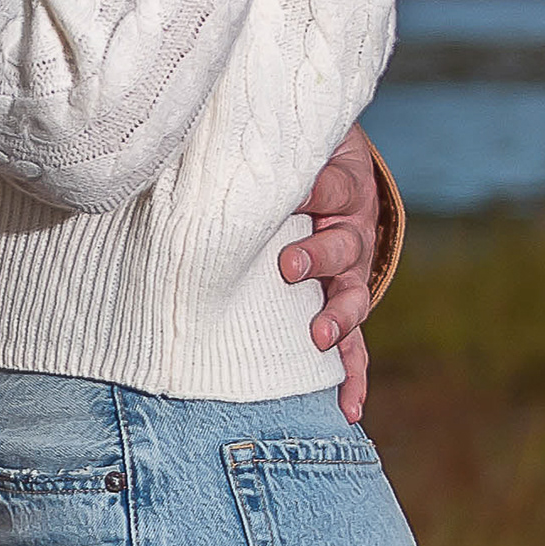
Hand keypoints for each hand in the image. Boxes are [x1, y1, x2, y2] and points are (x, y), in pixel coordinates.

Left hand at [280, 126, 384, 425]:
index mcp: (338, 186)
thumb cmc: (296, 161)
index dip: (310, 192)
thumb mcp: (283, 143)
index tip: (291, 195)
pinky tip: (348, 407)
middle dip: (318, 256)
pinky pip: (357, 346)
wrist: (334, 170)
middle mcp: (350, 231)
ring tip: (318, 336)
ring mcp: (351, 273)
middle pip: (344, 245)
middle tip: (289, 264)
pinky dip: (354, 376)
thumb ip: (253, 149)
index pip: (328, 187)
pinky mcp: (345, 304)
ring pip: (353, 295)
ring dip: (337, 317)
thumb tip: (187, 138)